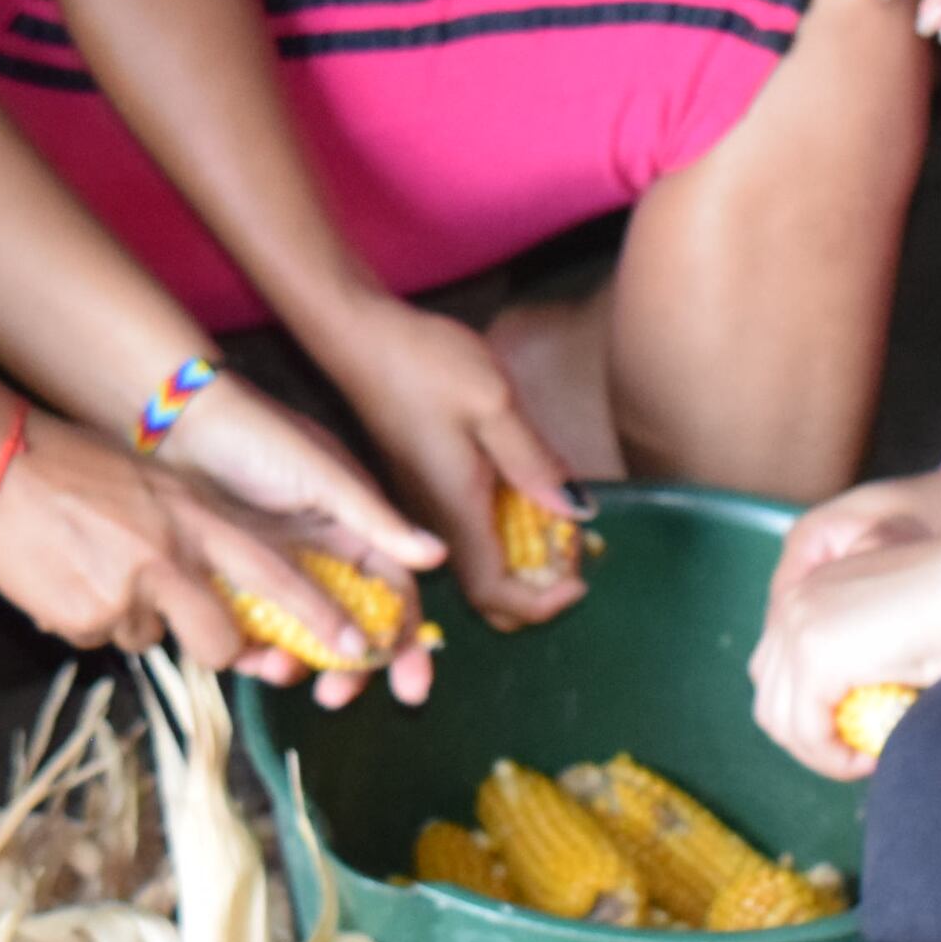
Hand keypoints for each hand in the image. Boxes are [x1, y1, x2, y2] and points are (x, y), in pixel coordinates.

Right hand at [0, 415, 373, 686]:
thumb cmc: (77, 463)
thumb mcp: (158, 485)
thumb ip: (198, 531)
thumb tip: (226, 584)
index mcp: (195, 518)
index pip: (275, 576)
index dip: (320, 617)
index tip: (358, 651)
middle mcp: (168, 559)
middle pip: (222, 643)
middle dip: (217, 648)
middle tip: (186, 622)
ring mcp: (124, 594)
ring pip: (150, 638)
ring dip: (130, 615)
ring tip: (93, 561)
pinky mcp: (82, 621)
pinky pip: (100, 638)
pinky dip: (86, 615)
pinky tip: (62, 572)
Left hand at [151, 377, 443, 708]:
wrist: (175, 420)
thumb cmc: (256, 436)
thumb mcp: (322, 476)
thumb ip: (376, 520)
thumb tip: (438, 557)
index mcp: (354, 530)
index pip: (395, 595)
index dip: (406, 641)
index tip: (410, 686)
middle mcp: (320, 554)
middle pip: (351, 626)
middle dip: (353, 669)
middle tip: (337, 698)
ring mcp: (276, 568)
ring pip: (301, 634)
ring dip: (299, 664)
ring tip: (280, 675)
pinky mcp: (231, 577)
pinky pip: (252, 627)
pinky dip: (254, 649)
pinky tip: (247, 660)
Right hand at [318, 300, 585, 633]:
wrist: (359, 336)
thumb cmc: (424, 363)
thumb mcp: (494, 402)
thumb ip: (535, 462)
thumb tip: (577, 512)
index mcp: (455, 510)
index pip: (495, 594)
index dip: (541, 605)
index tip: (581, 579)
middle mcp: (435, 520)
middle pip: (484, 593)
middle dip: (533, 594)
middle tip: (573, 554)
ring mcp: (425, 504)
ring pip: (475, 564)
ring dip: (520, 564)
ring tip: (559, 527)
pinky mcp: (423, 485)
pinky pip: (466, 534)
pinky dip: (503, 535)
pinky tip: (525, 496)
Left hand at [748, 468, 940, 777]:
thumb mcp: (896, 637)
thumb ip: (863, 662)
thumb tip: (855, 715)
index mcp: (808, 591)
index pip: (777, 667)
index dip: (806, 712)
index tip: (852, 737)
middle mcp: (792, 604)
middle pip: (770, 694)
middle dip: (806, 737)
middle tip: (853, 757)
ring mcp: (797, 629)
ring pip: (780, 720)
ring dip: (819, 753)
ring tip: (864, 761)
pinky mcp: (815, 658)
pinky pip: (808, 731)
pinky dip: (833, 758)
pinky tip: (868, 761)